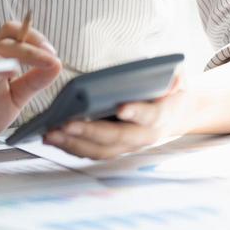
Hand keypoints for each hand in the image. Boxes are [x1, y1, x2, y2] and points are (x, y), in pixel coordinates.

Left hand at [42, 74, 189, 159]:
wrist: (179, 114)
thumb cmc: (171, 91)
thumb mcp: (178, 79)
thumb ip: (174, 79)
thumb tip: (172, 77)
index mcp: (161, 116)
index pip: (150, 116)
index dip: (137, 112)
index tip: (122, 108)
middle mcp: (144, 136)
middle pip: (116, 137)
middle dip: (89, 132)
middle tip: (65, 124)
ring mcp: (128, 146)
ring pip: (100, 150)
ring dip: (73, 144)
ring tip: (50, 134)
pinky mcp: (115, 149)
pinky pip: (92, 152)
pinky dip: (71, 147)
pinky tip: (50, 138)